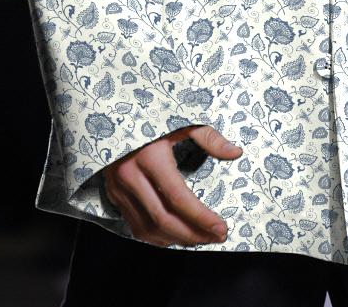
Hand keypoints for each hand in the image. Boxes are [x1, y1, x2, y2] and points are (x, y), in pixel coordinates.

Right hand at [102, 124, 242, 246]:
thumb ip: (208, 137)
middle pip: (163, 219)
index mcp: (150, 157)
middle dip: (192, 234)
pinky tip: (173, 234)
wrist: (111, 110)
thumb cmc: (150, 112)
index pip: (179, 198)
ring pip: (146, 227)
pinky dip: (154, 235)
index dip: (201, 218)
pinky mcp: (112, 192)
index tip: (221, 228)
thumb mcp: (180, 119)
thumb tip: (236, 153)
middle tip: (215, 238)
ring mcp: (118, 186)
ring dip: (174, 239)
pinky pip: (133, 223)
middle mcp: (130, 176)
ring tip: (198, 238)